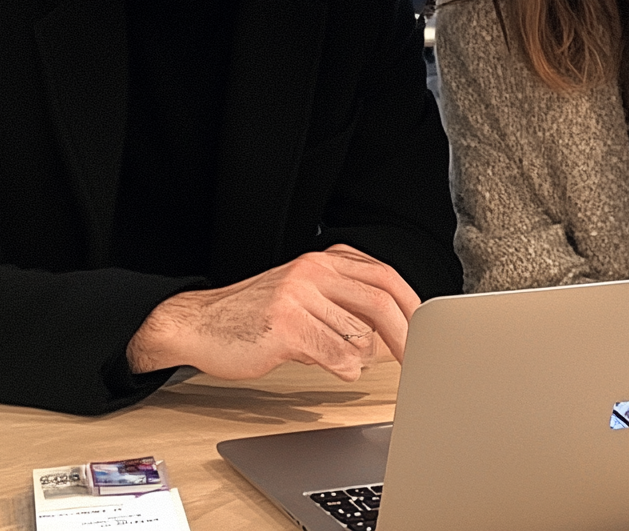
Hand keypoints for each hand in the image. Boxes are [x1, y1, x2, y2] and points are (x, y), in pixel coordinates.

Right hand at [126, 244, 420, 380]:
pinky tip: (332, 367)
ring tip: (338, 359)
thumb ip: (346, 303)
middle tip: (418, 362)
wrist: (199, 323)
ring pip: (357, 334)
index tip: (429, 331)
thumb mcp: (306, 295)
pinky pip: (335, 354)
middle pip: (380, 300)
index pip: (384, 277)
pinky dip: (342, 368)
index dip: (412, 305)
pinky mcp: (285, 326)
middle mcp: (314, 271)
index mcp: (324, 260)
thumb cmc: (256, 316)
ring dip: (358, 356)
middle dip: (406, 335)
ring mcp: (299, 296)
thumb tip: (395, 331)